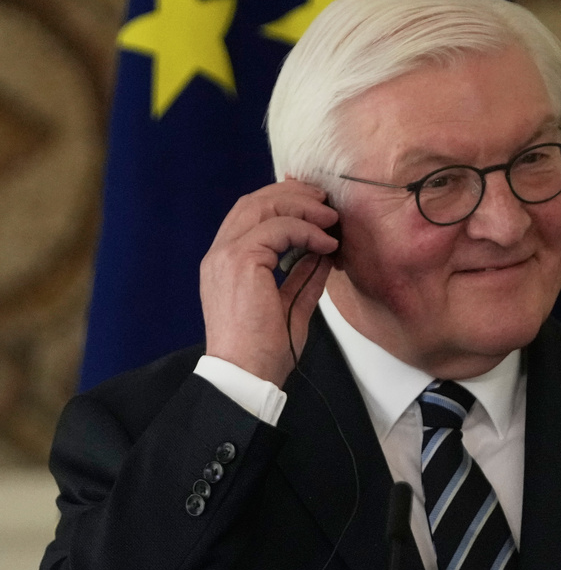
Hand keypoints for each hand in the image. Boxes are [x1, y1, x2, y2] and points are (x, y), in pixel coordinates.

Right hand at [200, 181, 339, 386]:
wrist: (246, 374)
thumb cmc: (264, 350)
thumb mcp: (290, 304)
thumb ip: (303, 275)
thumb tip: (323, 254)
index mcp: (225, 262)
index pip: (249, 214)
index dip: (281, 201)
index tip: (314, 206)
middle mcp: (220, 253)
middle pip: (254, 201)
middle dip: (293, 194)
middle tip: (326, 202)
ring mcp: (226, 254)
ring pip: (264, 207)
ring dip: (303, 207)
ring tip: (331, 218)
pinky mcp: (240, 260)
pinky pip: (278, 228)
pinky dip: (306, 230)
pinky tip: (326, 244)